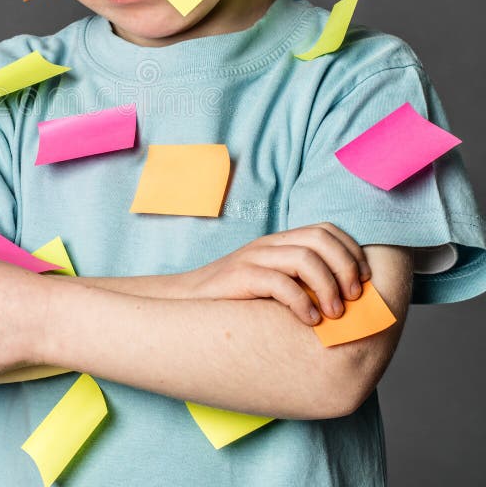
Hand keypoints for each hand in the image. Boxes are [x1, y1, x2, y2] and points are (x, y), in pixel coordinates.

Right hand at [181, 222, 370, 325]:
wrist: (187, 299)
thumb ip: (300, 281)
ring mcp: (254, 258)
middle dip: (345, 268)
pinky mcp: (241, 276)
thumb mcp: (272, 282)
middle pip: (320, 239)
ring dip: (328, 287)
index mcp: (280, 242)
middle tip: (353, 299)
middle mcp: (270, 244)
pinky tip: (308, 321)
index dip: (351, 252)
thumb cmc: (236, 298)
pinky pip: (280, 282)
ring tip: (333, 315)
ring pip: (305, 258)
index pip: (325, 230)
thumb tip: (346, 300)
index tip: (364, 282)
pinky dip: (302, 302)